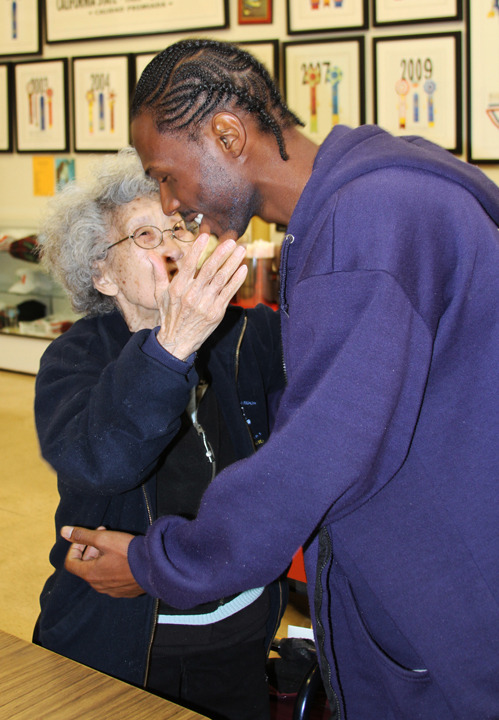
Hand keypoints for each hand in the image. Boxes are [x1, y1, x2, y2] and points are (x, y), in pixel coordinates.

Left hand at [61, 526, 144, 597]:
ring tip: (115, 544)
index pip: (70, 563)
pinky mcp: (124, 592)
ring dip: (102, 557)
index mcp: (90, 574)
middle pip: (86, 566)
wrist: (155, 567)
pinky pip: (112, 579)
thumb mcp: (103, 538)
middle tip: (103, 534)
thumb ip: (83, 535)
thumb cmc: (128, 552)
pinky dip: (113, 567)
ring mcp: (112, 591)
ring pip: (99, 573)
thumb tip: (64, 531)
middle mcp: (98, 586)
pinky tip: (125, 558)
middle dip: (91, 549)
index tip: (86, 538)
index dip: (74, 548)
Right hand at [150, 232, 247, 359]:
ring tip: (241, 250)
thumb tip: (151, 254)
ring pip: (222, 280)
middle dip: (221, 254)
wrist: (178, 341)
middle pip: (209, 270)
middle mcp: (192, 296)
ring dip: (232, 264)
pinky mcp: (217, 312)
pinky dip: (237, 280)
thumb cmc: (169, 314)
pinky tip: (243, 269)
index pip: (189, 265)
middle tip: (231, 241)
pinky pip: (229, 293)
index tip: (204, 235)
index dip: (197, 249)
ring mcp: (206, 304)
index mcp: (178, 289)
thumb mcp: (159, 294)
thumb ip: (159, 273)